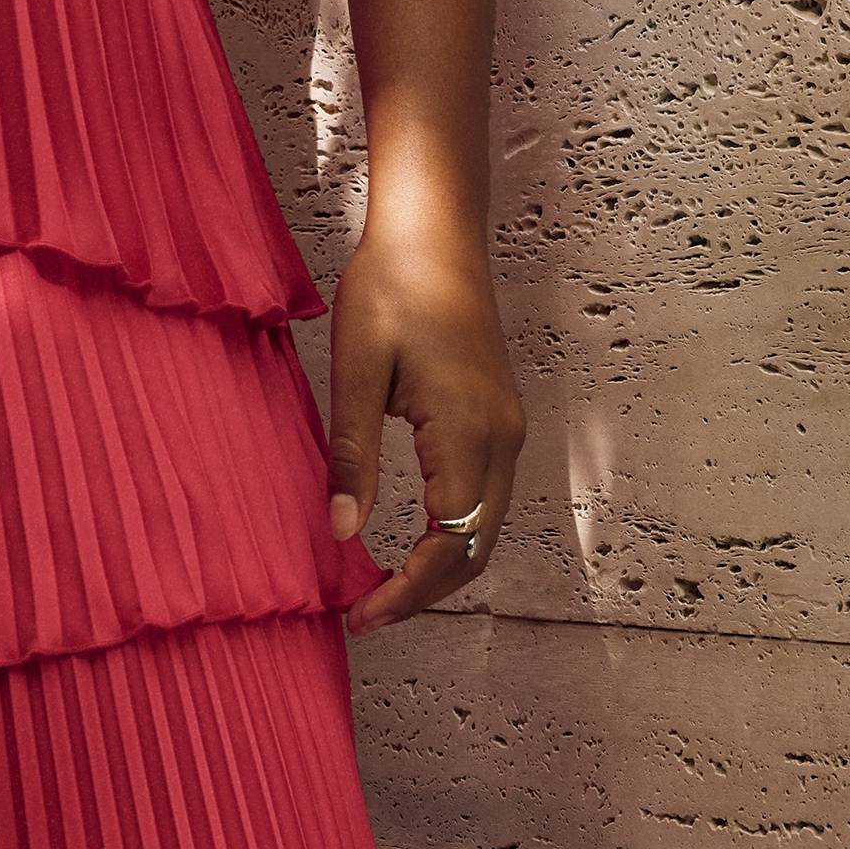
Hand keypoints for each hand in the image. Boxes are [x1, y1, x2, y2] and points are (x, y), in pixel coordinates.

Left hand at [323, 209, 524, 632]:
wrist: (436, 231)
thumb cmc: (392, 288)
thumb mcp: (356, 372)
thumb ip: (352, 457)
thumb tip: (343, 534)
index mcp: (467, 434)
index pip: (449, 545)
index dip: (407, 593)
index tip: (361, 617)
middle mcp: (501, 440)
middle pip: (476, 549)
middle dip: (425, 593)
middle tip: (368, 615)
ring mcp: (507, 429)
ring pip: (486, 529)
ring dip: (443, 568)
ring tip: (385, 589)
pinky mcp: (498, 418)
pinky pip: (486, 499)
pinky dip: (455, 535)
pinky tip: (414, 540)